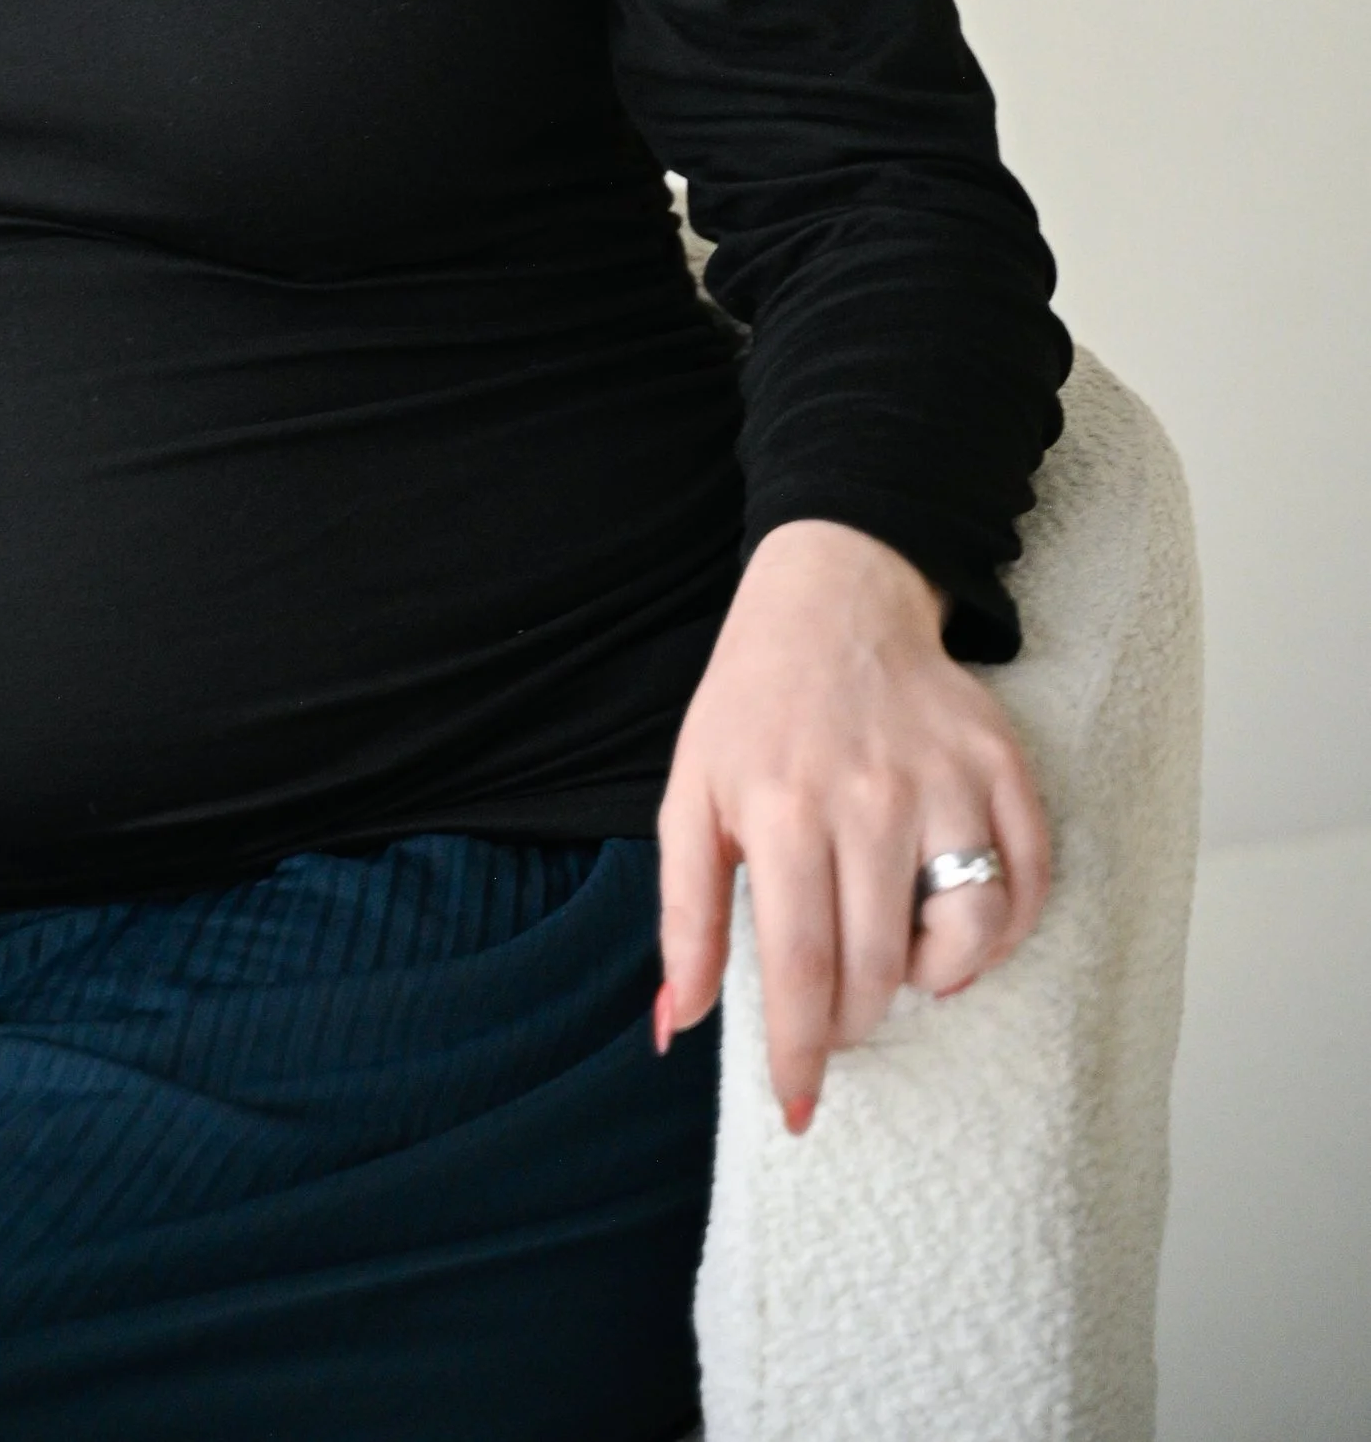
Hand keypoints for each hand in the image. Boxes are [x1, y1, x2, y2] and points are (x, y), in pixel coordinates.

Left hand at [656, 515, 1049, 1128]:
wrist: (833, 595)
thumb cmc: (751, 705)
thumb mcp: (689, 795)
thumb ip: (683, 914)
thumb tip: (674, 1025)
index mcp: (783, 810)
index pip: (801, 970)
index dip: (801, 1054)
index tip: (799, 1108)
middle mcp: (871, 798)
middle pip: (880, 968)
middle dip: (856, 1022)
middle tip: (838, 1016)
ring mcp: (947, 781)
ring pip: (966, 937)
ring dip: (932, 979)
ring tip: (898, 961)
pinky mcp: (1002, 765)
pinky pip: (1028, 883)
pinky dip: (1003, 932)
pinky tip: (959, 929)